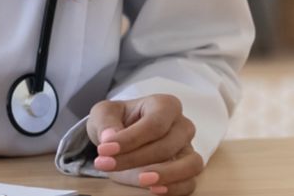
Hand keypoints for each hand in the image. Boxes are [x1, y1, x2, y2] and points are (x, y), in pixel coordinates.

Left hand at [86, 95, 202, 194]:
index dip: (130, 138)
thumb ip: (106, 122)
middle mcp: (181, 125)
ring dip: (165, 174)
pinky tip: (154, 189)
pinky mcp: (187, 169)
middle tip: (106, 164)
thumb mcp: (103, 114)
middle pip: (167, 145)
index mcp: (164, 105)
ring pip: (190, 164)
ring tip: (140, 180)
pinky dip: (175, 188)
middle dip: (135, 158)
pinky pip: (190, 183)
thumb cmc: (115, 121)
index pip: (154, 123)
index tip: (105, 148)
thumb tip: (110, 137)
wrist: (119, 140)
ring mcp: (187, 148)